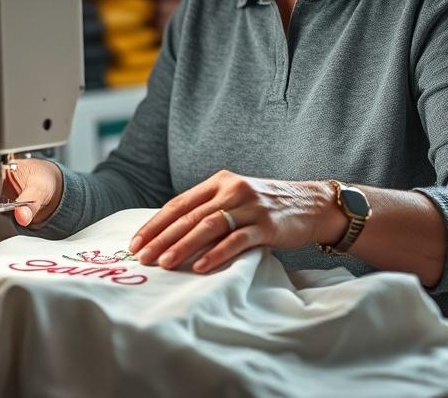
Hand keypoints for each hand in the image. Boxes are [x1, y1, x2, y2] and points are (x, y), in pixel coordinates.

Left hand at [129, 171, 344, 272]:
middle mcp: (232, 189)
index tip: (136, 242)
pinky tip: (200, 266)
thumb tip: (171, 232)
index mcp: (219, 181)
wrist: (312, 204)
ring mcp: (250, 206)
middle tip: (142, 257)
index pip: (179, 203)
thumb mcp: (235, 197)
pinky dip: (216, 254)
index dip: (155, 223)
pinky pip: (236, 240)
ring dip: (183, 246)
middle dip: (161, 238)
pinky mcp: (266, 225)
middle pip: (189, 216)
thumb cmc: (267, 205)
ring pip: (208, 226)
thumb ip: (209, 208)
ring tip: (164, 263)